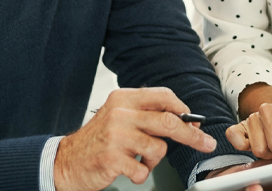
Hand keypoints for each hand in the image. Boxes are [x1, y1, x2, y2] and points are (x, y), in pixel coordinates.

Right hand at [54, 87, 216, 190]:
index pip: (163, 96)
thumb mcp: (118, 117)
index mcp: (123, 99)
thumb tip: (183, 118)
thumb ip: (145, 114)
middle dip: (192, 135)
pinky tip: (129, 170)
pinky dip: (141, 174)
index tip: (194, 122)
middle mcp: (120, 114)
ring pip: (159, 148)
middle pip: (170, 122)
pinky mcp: (113, 158)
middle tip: (205, 143)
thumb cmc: (97, 141)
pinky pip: (144, 169)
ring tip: (138, 160)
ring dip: (153, 160)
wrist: (66, 162)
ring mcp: (116, 136)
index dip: (183, 109)